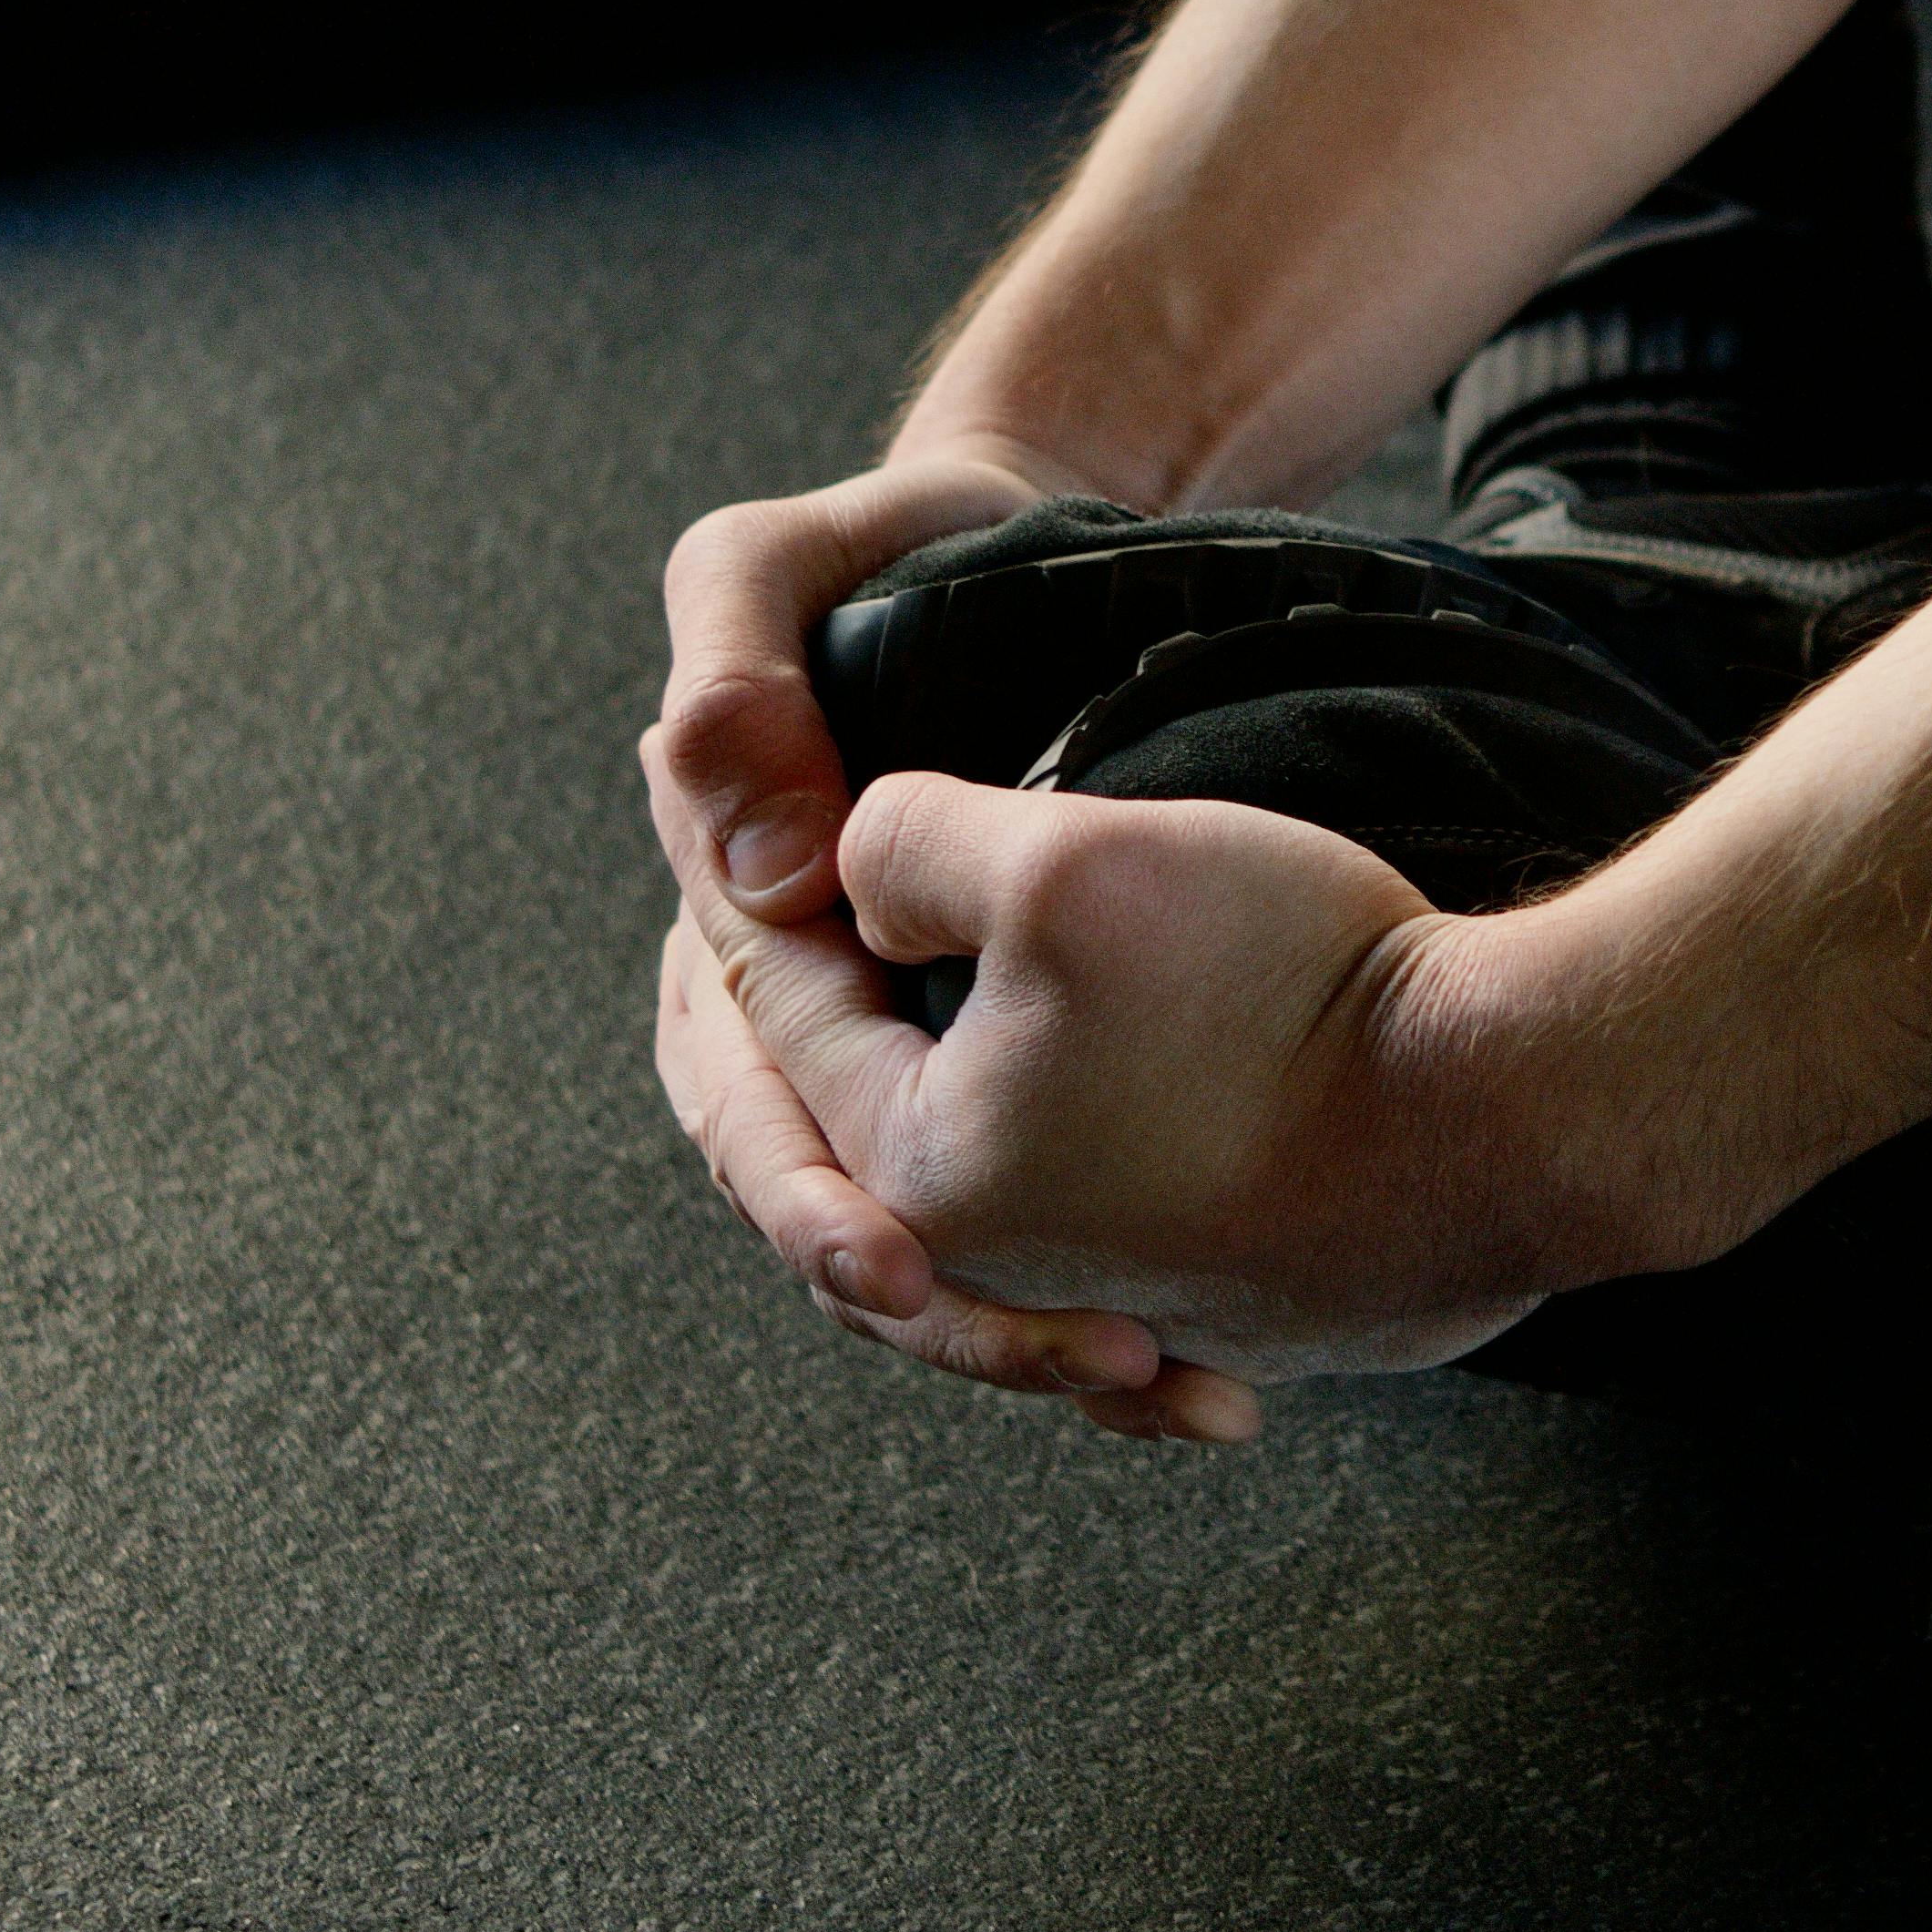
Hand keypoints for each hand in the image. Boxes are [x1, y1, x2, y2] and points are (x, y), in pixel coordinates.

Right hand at [641, 437, 1207, 1433]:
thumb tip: (756, 856)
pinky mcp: (1013, 1081)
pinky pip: (1036, 1223)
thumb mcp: (774, 568)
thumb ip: (729, 677)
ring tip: (1161, 1381)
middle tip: (1076, 1358)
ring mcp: (908, 1069)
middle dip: (953, 1314)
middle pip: (852, 1221)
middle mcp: (802, 1033)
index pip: (751, 1108)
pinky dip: (1101, 1294)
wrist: (1045, 552)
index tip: (895, 1260)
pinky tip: (1206, 1363)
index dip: (813, 1201)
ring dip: (1036, 1335)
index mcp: (725, 946)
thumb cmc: (903, 550)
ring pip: (946, 1252)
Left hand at [838, 773, 1549, 1383]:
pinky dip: (1069, 1230)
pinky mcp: (1228, 1313)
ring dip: (941, 1123)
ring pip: (977, 1208)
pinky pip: (1103, 1273)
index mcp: (917, 1167)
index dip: (779, 887)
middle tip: (815, 933)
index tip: (777, 810)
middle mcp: (1000, 1266)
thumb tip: (852, 878)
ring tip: (927, 1054)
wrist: (1507, 1115)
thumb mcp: (1065, 860)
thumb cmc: (1287, 993)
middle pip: (856, 1135)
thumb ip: (908, 847)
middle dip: (827, 1025)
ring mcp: (1121, 1302)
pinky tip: (1084, 1179)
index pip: (788, 1010)